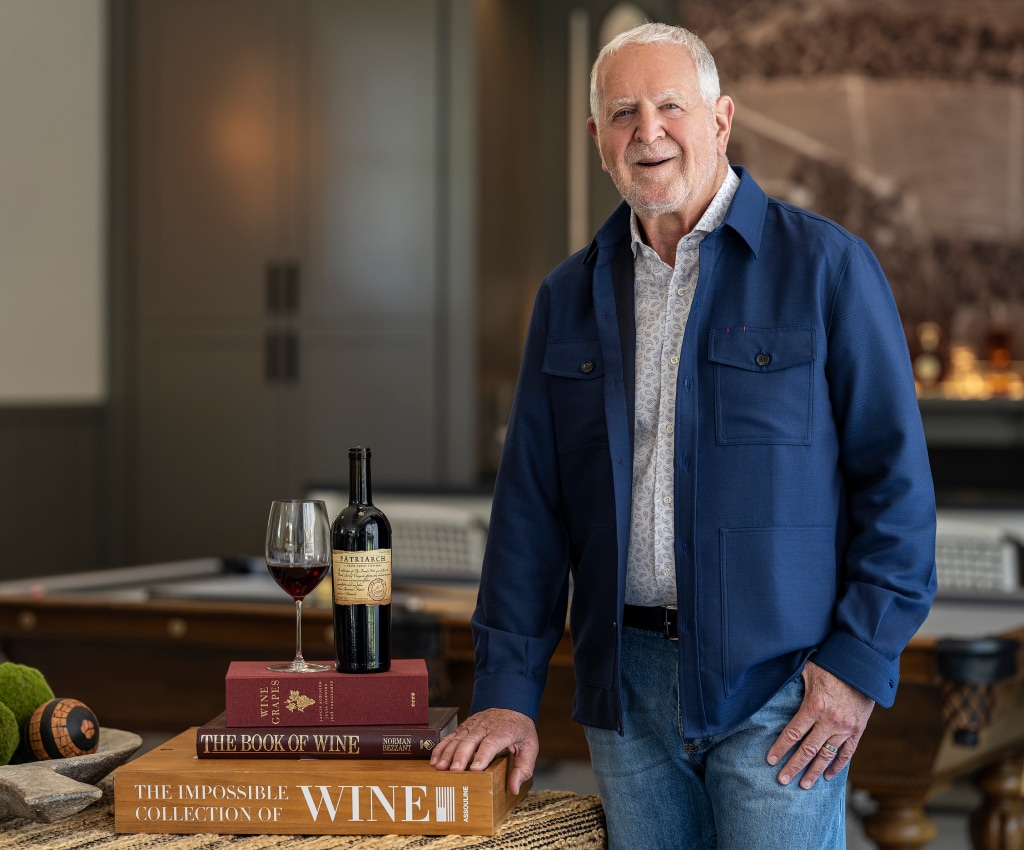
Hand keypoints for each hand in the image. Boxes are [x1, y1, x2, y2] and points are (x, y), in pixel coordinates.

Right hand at [430, 708, 538, 793]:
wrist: (511, 706)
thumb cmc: (520, 731)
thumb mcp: (530, 747)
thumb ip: (523, 768)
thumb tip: (513, 788)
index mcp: (504, 731)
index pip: (492, 742)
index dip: (483, 755)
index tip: (476, 769)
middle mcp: (486, 726)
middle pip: (471, 740)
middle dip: (461, 756)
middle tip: (454, 771)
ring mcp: (473, 725)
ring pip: (458, 738)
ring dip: (448, 753)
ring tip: (440, 768)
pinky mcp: (464, 727)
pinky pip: (450, 737)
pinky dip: (441, 748)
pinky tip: (435, 761)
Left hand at [766, 660, 874, 788]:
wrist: (864, 666)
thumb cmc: (832, 664)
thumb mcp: (807, 669)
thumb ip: (792, 681)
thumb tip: (772, 682)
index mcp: (814, 706)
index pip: (793, 733)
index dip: (780, 748)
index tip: (770, 760)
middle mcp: (830, 720)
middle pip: (808, 749)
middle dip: (794, 766)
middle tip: (782, 780)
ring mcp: (846, 727)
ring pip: (827, 755)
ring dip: (814, 771)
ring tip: (804, 785)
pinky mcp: (858, 730)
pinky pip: (847, 753)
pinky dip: (837, 766)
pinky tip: (828, 776)